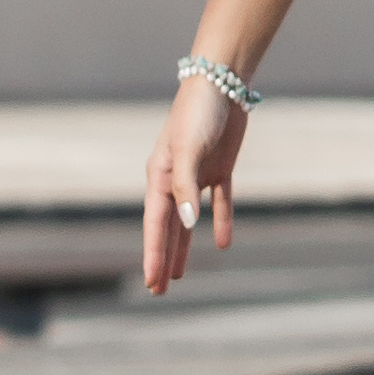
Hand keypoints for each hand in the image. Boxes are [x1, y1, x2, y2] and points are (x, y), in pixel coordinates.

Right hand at [143, 72, 244, 294]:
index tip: (151, 282)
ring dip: (184, 246)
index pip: (155, 225)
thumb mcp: (189, 151)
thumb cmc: (198, 113)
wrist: (222, 83)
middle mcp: (176, 180)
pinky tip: (221, 243)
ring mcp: (198, 175)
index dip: (153, 254)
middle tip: (158, 290)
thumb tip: (187, 223)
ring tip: (180, 275)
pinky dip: (220, 221)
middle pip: (168, 227)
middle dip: (163, 258)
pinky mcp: (221, 168)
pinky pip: (220, 201)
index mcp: (160, 177)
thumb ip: (186, 188)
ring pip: (189, 220)